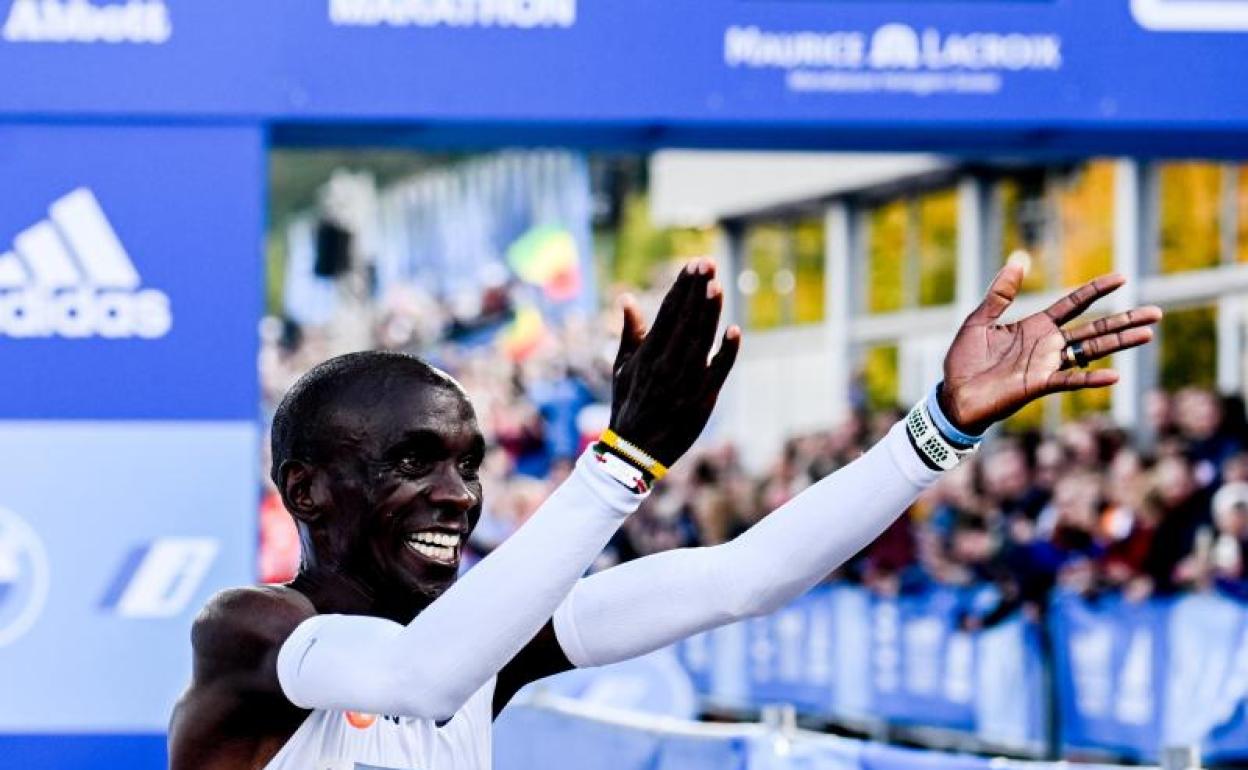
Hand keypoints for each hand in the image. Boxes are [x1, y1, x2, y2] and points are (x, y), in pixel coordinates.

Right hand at [610, 258, 740, 465]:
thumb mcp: (622, 368)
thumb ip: (630, 332)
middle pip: (685, 320)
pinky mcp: (702, 399)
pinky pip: (718, 371)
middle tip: (707, 262)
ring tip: (717, 284)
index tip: (692, 264)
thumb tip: (627, 298)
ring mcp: (685, 382)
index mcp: (647, 355)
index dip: (681, 287)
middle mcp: (665, 365)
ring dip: (709, 312)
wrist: (635, 451)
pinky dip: (726, 351)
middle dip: (696, 290)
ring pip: (701, 340)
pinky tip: (734, 330)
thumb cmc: (629, 405)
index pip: (667, 312)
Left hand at [938, 255, 1161, 433]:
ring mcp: (1046, 365)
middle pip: (1093, 328)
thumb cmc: (965, 360)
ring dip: (1118, 342)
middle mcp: (1047, 345)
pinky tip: (1115, 376)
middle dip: (1124, 319)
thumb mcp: (980, 319)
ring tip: (1147, 334)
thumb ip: (1001, 292)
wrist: (954, 394)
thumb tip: (1018, 258)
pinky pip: (1070, 380)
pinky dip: (1091, 378)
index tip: (1121, 277)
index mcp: (1035, 327)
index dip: (1096, 290)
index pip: (1073, 304)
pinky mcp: (1038, 385)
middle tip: (1156, 312)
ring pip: (1090, 351)